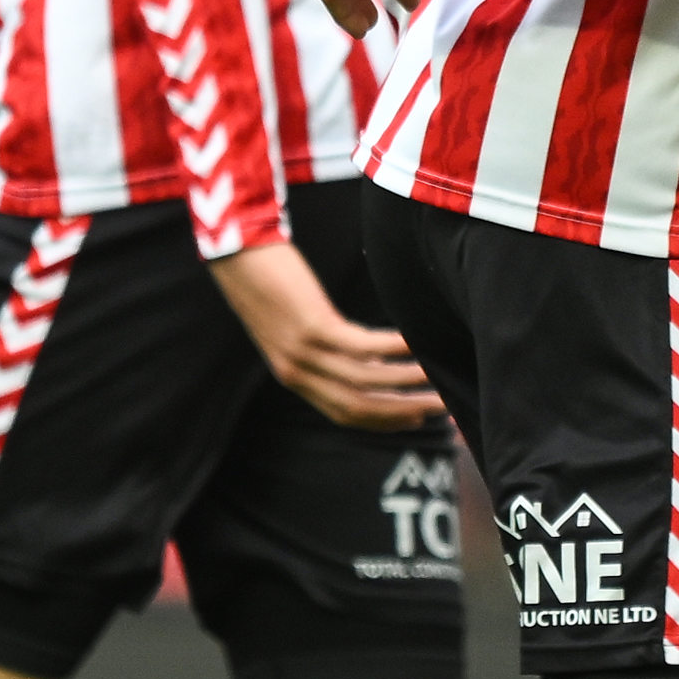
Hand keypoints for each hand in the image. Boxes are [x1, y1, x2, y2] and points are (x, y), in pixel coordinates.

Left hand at [209, 238, 441, 427]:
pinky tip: (416, 343)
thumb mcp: (293, 325)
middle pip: (359, 407)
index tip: (418, 420)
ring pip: (365, 382)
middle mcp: (298, 373)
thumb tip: (367, 356)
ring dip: (407, 383)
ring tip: (439, 377)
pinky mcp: (312, 327)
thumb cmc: (268, 284)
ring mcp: (305, 352)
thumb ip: (324, 347)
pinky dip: (394, 349)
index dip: (385, 421)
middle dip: (404, 412)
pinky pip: (362, 347)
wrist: (236, 258)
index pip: (345, 414)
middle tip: (442, 408)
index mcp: (295, 377)